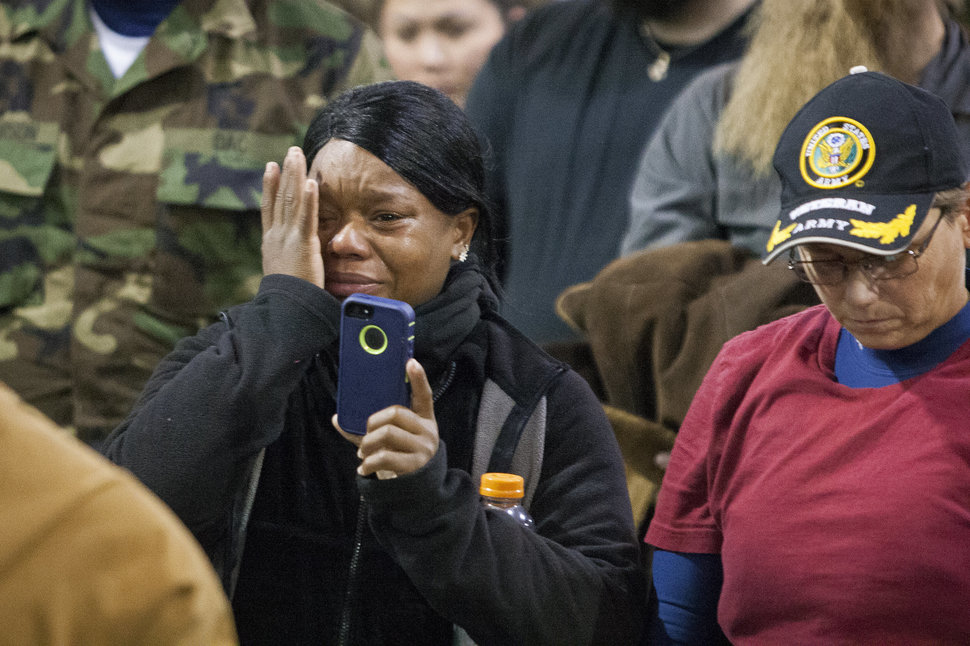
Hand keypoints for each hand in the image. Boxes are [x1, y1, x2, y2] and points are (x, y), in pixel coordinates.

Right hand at [260, 146, 323, 286]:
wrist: (286, 308)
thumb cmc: (288, 296)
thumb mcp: (282, 272)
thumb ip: (285, 258)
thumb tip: (287, 255)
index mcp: (271, 242)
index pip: (269, 208)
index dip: (269, 186)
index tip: (270, 167)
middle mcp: (276, 236)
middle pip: (279, 197)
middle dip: (285, 172)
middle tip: (290, 151)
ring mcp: (288, 238)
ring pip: (290, 200)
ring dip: (294, 175)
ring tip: (297, 155)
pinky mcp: (303, 244)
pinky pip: (306, 217)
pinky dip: (309, 199)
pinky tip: (311, 182)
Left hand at [334, 359, 439, 478]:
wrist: (419, 492)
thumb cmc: (402, 459)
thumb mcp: (391, 442)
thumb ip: (367, 429)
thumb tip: (337, 418)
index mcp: (424, 420)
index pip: (424, 395)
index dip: (419, 378)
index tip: (410, 361)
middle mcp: (428, 432)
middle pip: (396, 413)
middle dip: (373, 423)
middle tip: (366, 435)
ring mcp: (423, 449)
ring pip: (388, 433)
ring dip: (368, 444)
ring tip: (363, 454)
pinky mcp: (415, 466)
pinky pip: (385, 457)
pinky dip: (369, 463)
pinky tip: (363, 469)